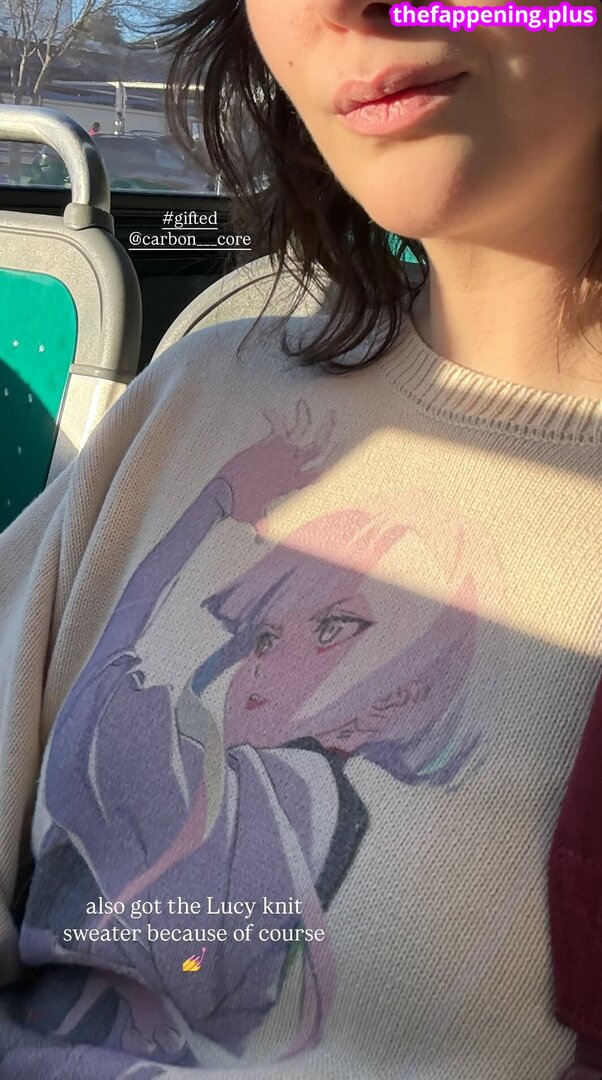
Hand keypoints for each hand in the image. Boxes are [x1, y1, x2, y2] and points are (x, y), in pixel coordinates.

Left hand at [220, 400, 335, 528]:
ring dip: (304, 415)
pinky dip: (274, 416)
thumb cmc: (239, 507)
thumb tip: (258, 541)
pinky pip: (276, 426)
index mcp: (292, 483)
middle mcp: (290, 467)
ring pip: (301, 430)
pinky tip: (267, 409)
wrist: (224, 495)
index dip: (333, 459)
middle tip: (331, 416)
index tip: (341, 447)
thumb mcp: (254, 516)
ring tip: (303, 403)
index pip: (320, 472)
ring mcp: (279, 453)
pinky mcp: (265, 444)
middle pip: (318, 447)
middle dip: (327, 430)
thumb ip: (262, 526)